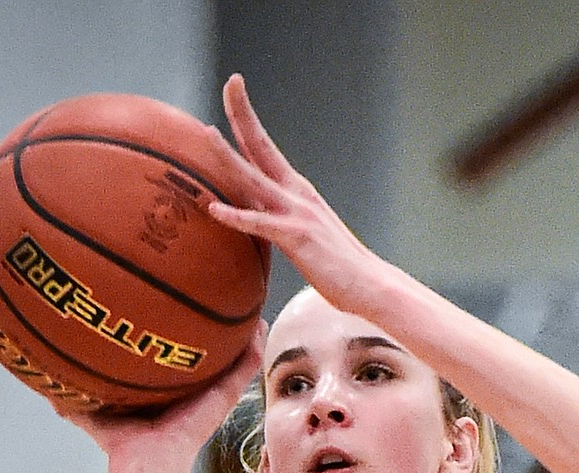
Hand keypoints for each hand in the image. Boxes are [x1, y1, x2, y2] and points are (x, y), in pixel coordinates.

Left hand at [55, 319, 266, 468]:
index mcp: (168, 390)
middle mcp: (193, 390)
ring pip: (234, 357)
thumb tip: (40, 380)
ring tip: (252, 300)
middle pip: (211, 352)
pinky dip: (253, 348)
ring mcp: (211, 395)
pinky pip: (242, 371)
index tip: (184, 302)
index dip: (183, 332)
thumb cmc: (120, 446)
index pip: (179, 356)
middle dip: (218, 325)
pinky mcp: (222, 400)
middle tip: (225, 291)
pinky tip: (259, 324)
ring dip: (245, 331)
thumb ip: (71, 395)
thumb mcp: (92, 411)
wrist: (143, 467)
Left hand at [202, 76, 386, 312]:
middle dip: (243, 113)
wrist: (371, 284)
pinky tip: (214, 210)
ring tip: (206, 134)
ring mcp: (297, 214)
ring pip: (255, 180)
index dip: (247, 118)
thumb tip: (257, 217)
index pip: (265, 148)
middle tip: (231, 82)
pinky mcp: (297, 238)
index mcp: (297, 191)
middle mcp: (296, 194)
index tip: (234, 89)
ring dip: (229, 157)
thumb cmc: (339, 267)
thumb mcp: (306, 235)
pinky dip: (236, 217)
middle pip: (262, 147)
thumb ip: (280, 220)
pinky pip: (260, 224)